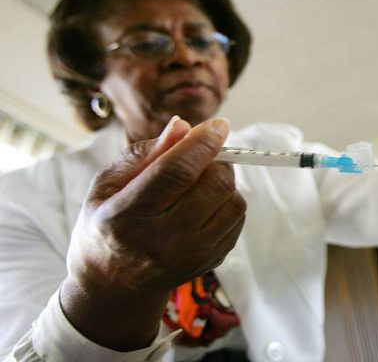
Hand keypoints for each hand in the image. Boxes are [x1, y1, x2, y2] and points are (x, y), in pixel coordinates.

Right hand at [61, 116, 246, 349]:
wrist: (113, 285)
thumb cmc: (107, 224)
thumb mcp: (107, 185)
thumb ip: (145, 154)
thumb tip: (183, 126)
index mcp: (129, 215)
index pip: (177, 172)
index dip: (203, 143)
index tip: (218, 125)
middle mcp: (163, 240)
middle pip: (214, 185)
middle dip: (216, 161)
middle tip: (202, 157)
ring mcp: (191, 255)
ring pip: (233, 202)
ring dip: (224, 182)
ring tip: (200, 183)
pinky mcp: (211, 261)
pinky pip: (238, 219)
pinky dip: (228, 203)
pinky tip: (205, 204)